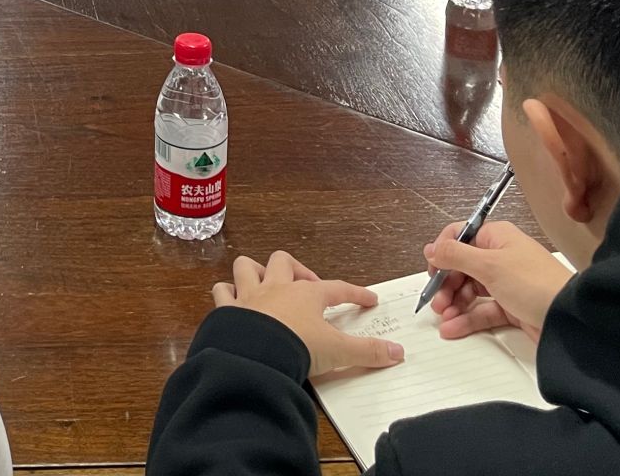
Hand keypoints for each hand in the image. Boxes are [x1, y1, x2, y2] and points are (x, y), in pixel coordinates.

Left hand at [211, 251, 403, 376]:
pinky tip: (232, 302)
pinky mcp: (227, 310)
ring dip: (254, 273)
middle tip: (307, 289)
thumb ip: (369, 352)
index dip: (355, 293)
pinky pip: (221, 293)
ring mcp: (249, 296)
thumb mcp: (339, 351)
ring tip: (264, 285)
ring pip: (247, 267)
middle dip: (296, 271)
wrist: (256, 356)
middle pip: (284, 262)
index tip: (368, 299)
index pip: (337, 288)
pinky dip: (226, 296)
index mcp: (306, 294)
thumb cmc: (298, 347)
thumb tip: (398, 353)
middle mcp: (276, 287)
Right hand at [425, 221, 570, 345]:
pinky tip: (453, 327)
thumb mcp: (489, 265)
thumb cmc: (535, 283)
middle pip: (462, 267)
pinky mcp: (511, 306)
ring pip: (471, 290)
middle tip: (438, 301)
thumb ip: (456, 255)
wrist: (568, 318)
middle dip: (447, 284)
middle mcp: (501, 256)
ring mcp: (506, 282)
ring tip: (445, 316)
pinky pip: (482, 310)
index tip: (433, 271)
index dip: (443, 253)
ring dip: (454, 303)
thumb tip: (432, 248)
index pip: (460, 237)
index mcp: (497, 237)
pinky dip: (467, 318)